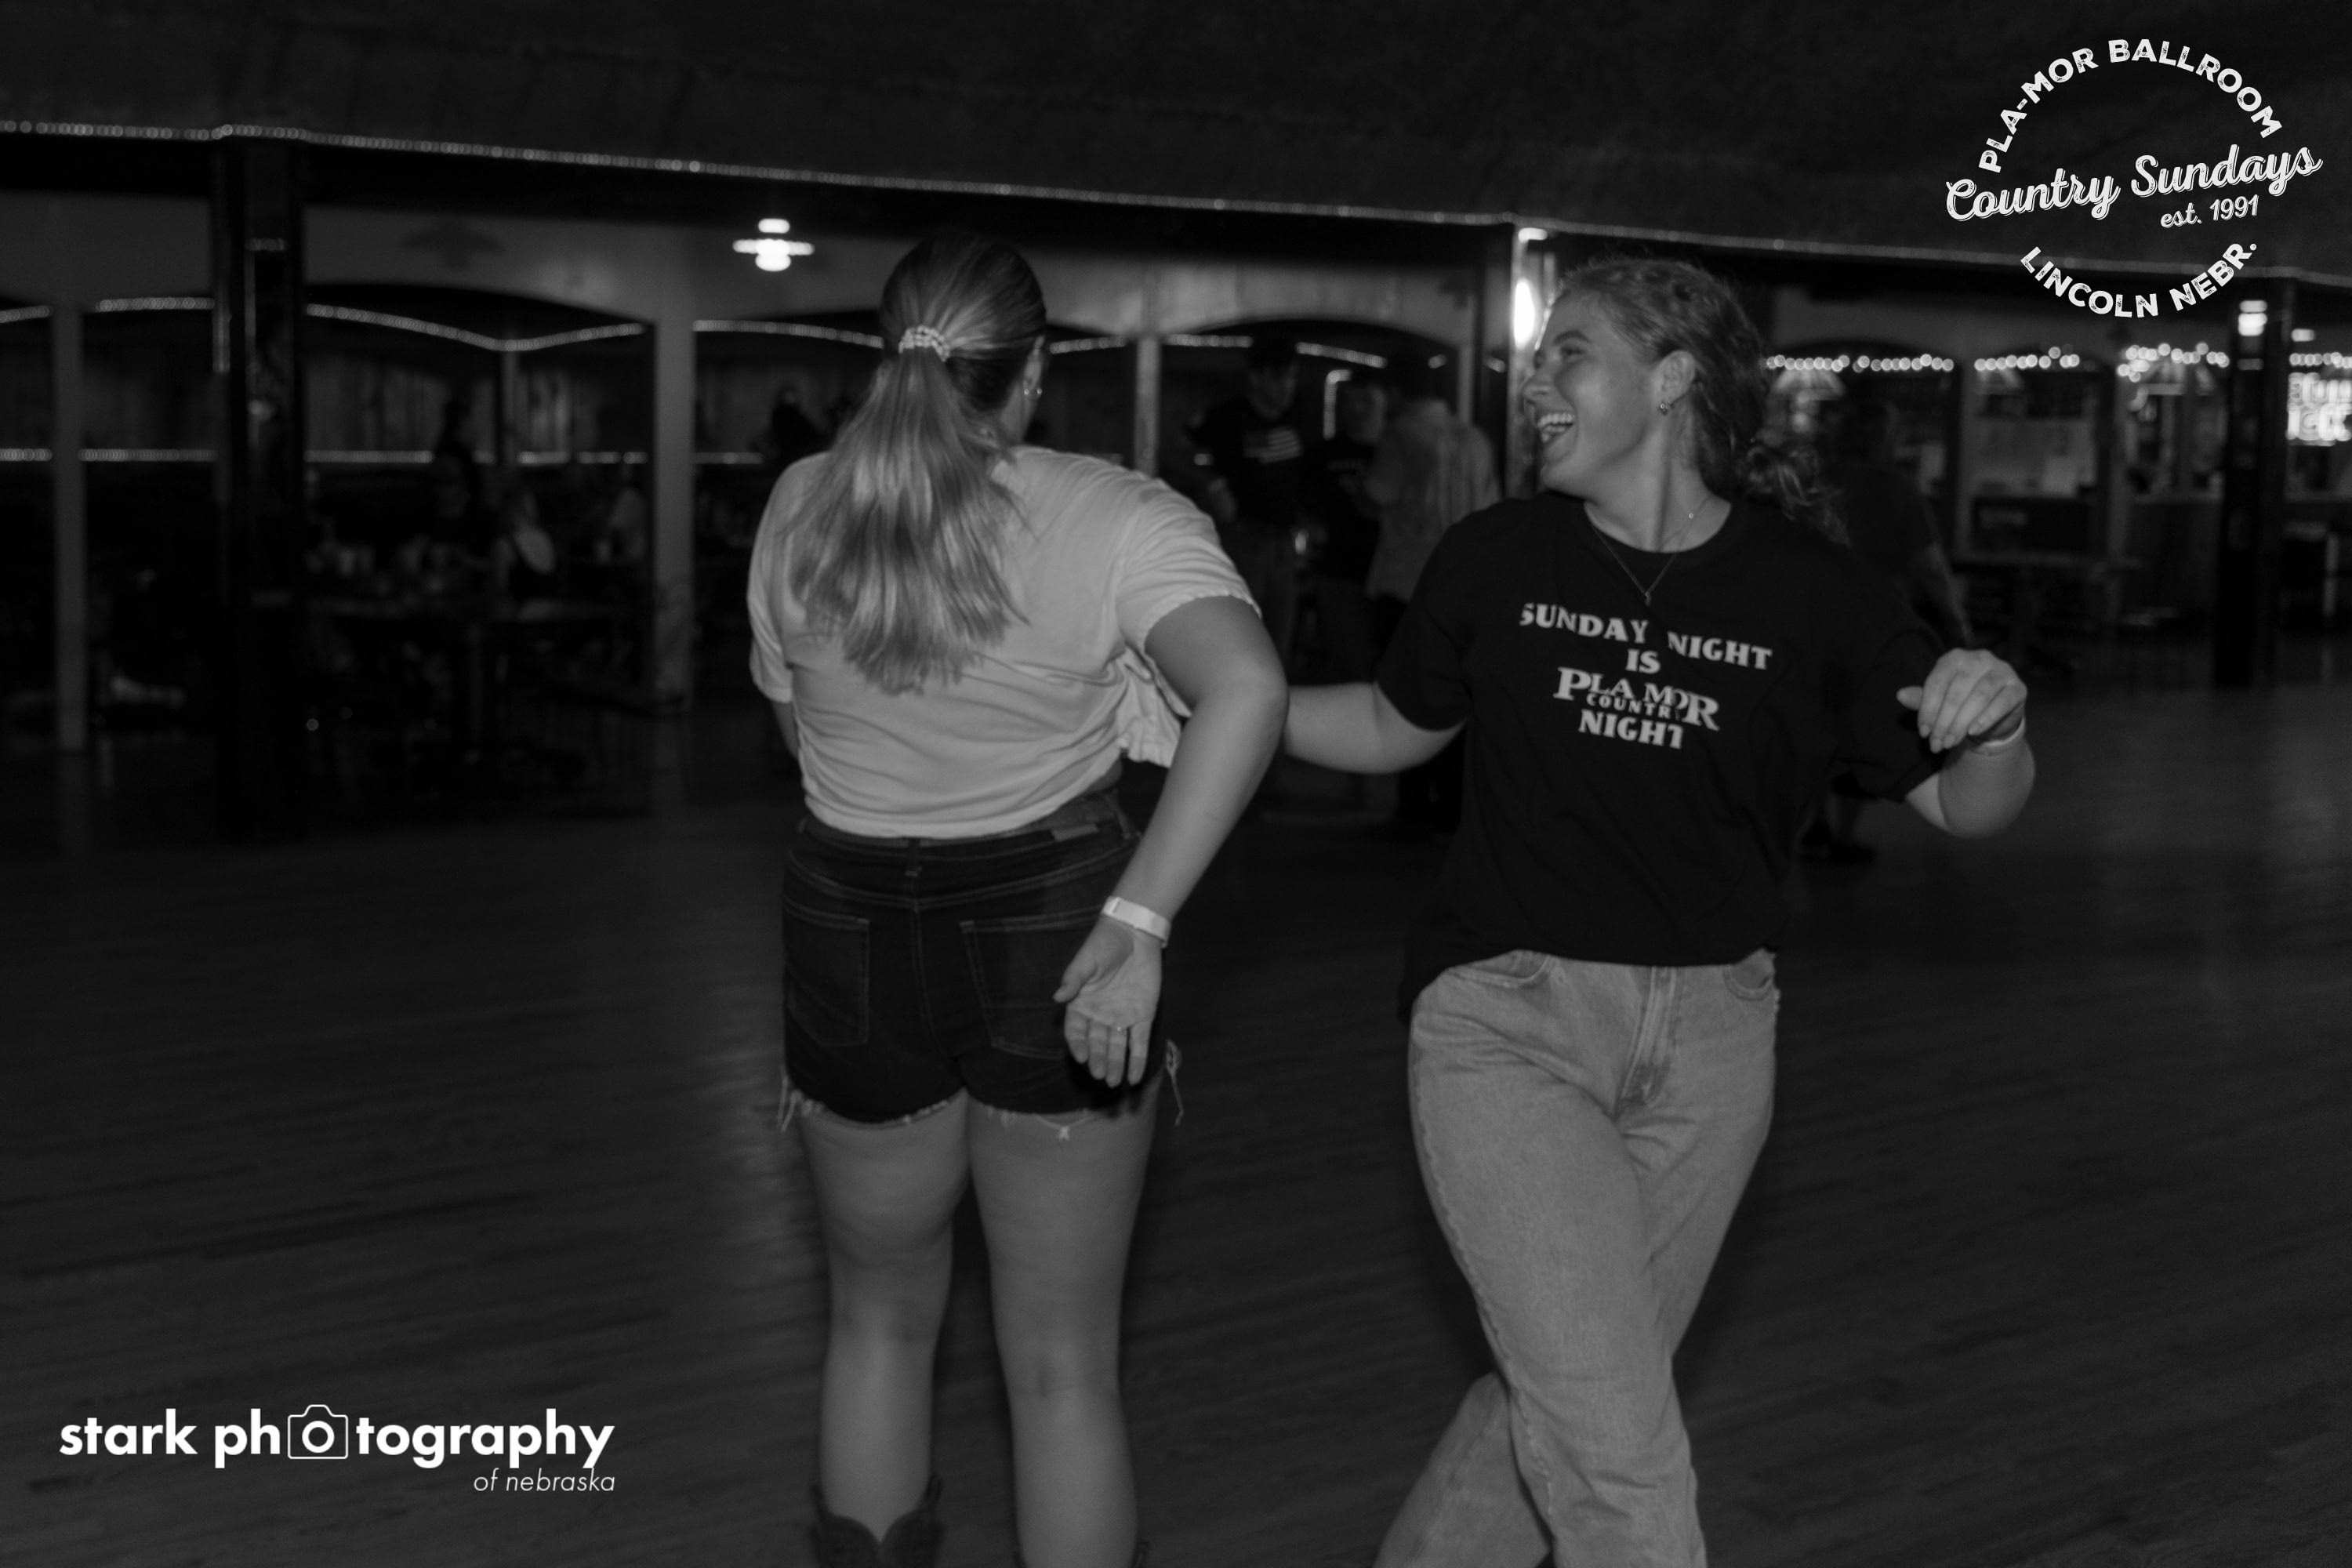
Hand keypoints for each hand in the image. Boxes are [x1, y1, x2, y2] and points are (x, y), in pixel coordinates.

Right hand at [1053, 917, 1161, 1087]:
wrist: (1135, 934)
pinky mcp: (1143, 1016)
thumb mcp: (1086, 960)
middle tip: (1100, 1075)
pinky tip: (1134, 1078)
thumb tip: (1057, 997)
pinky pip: (1139, 1042)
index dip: (1078, 1044)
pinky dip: (1137, 1060)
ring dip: (1116, 1065)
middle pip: (1097, 1044)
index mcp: (1082, 1004)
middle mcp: (1100, 1015)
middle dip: (1098, 1060)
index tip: (1081, 1057)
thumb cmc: (1104, 944)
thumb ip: (1074, 979)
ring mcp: (1122, 1017)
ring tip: (1114, 1082)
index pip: (1076, 1031)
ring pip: (1117, 1047)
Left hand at [1898, 649, 2026, 753]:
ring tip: (1951, 742)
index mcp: (1955, 658)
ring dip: (1962, 723)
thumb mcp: (1940, 701)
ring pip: (1979, 696)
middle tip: (1937, 743)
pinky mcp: (2018, 687)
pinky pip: (2002, 702)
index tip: (1923, 733)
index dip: (1928, 710)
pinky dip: (1986, 718)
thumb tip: (1900, 695)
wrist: (1995, 714)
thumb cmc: (1962, 703)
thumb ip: (1922, 699)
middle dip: (1944, 721)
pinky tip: (1973, 732)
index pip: (1937, 683)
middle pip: (1957, 691)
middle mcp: (1979, 658)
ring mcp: (2001, 671)